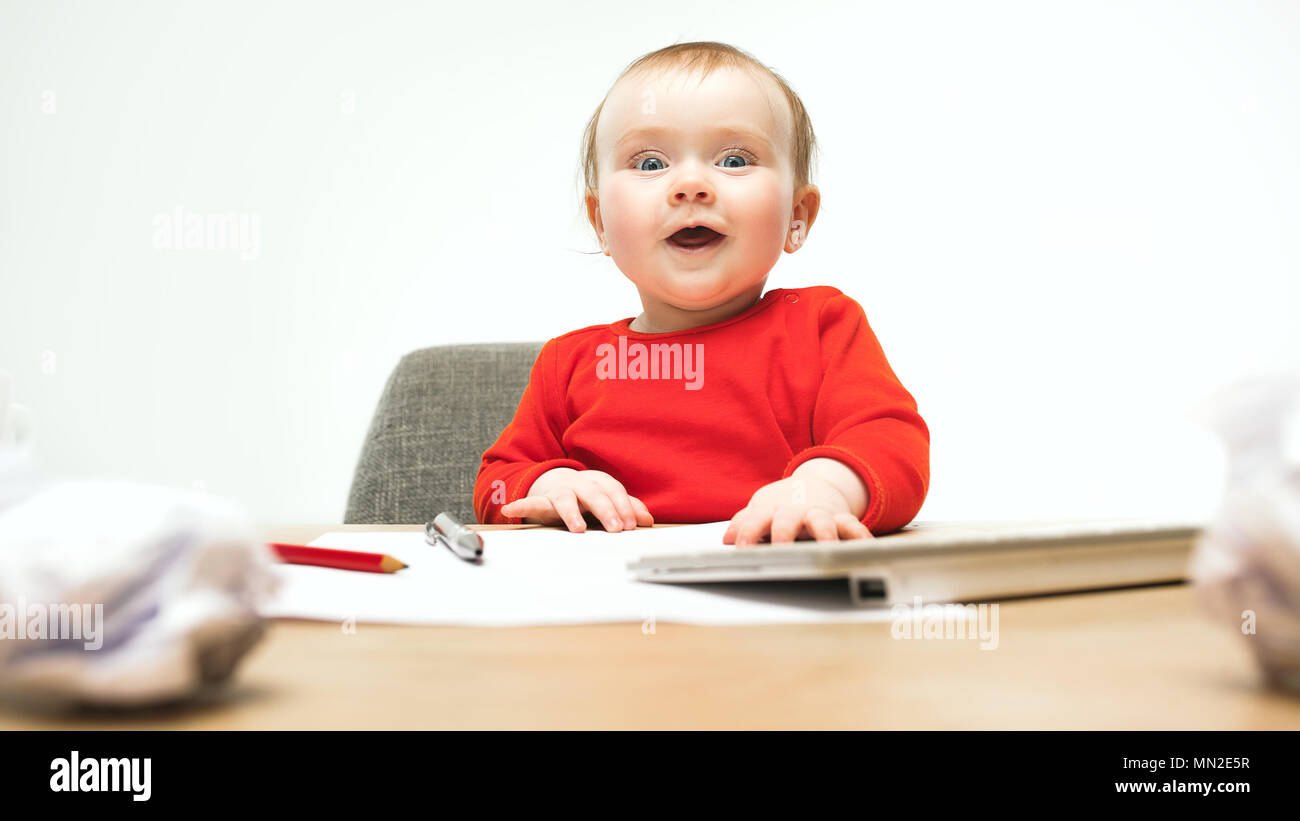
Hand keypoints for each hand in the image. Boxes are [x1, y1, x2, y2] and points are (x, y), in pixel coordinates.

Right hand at [500, 468, 653, 532]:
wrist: (556, 481)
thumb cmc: (588, 494)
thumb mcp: (608, 499)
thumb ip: (628, 508)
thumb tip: (647, 520)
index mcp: (600, 483)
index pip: (614, 491)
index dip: (624, 506)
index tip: (631, 525)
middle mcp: (581, 484)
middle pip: (595, 494)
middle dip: (606, 510)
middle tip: (615, 528)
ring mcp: (561, 492)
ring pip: (567, 499)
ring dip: (572, 513)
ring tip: (577, 529)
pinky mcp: (543, 501)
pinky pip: (531, 502)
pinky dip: (521, 505)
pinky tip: (511, 509)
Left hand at [724, 475, 872, 545]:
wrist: (812, 486)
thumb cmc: (780, 507)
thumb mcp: (760, 511)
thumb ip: (744, 524)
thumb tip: (727, 537)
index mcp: (770, 511)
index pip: (755, 520)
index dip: (748, 533)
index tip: (742, 548)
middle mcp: (795, 512)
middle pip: (788, 519)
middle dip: (784, 533)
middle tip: (781, 548)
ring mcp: (819, 515)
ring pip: (823, 522)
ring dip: (825, 533)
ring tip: (827, 548)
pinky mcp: (841, 520)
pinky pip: (853, 527)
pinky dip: (861, 537)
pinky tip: (866, 547)